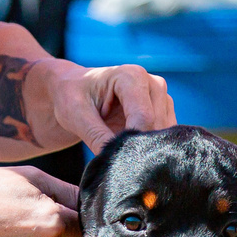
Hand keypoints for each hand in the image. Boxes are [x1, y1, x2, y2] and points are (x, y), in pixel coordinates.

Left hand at [28, 58, 174, 149]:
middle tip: (114, 156)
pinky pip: (164, 137)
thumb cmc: (72, 96)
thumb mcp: (76, 115)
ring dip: (144, 148)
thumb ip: (96, 136)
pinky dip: (148, 147)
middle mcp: (153, 83)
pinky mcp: (164, 111)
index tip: (114, 157)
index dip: (132, 143)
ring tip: (119, 149)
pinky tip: (129, 148)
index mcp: (131, 76)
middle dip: (138, 146)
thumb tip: (115, 160)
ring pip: (164, 134)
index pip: (144, 118)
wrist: (75, 89)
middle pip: (157, 127)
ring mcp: (162, 97)